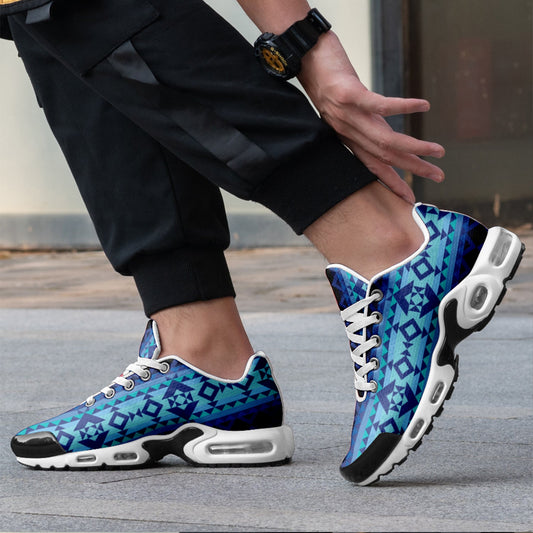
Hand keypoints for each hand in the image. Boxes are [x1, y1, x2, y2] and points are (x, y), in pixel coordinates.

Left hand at [298, 32, 444, 202]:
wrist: (306, 56)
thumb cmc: (328, 80)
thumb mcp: (347, 108)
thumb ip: (365, 124)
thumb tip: (385, 136)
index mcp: (348, 137)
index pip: (372, 165)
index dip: (391, 183)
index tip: (410, 198)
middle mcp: (347, 131)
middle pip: (383, 156)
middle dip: (411, 169)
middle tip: (439, 176)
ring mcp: (347, 115)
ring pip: (384, 139)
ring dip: (413, 148)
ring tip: (437, 151)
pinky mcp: (349, 94)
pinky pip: (379, 105)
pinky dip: (403, 107)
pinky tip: (423, 106)